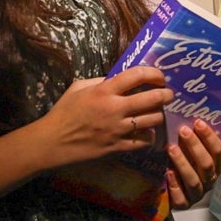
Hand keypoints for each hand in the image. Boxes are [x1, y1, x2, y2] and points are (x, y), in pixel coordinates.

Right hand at [39, 65, 174, 169]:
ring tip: (157, 112)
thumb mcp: (78, 87)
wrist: (52, 142)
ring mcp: (119, 130)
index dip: (155, 73)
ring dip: (159, 114)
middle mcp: (115, 108)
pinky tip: (146, 131)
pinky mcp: (119, 147)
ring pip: (154, 119)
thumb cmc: (63, 112)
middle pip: (154, 98)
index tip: (160, 76)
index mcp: (104, 91)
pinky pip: (145, 140)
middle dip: (166, 94)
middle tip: (168, 94)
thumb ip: (101, 81)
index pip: (137, 75)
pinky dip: (149, 135)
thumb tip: (120, 78)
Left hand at [165, 119, 220, 208]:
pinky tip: (168, 172)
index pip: (219, 151)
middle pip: (207, 164)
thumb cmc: (184, 164)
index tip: (198, 122)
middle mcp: (209, 180)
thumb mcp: (191, 152)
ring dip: (183, 163)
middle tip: (183, 130)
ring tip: (172, 148)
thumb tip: (186, 116)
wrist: (171, 193)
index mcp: (216, 166)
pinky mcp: (184, 205)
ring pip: (194, 180)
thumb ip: (192, 140)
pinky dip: (175, 184)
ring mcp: (197, 194)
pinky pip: (181, 198)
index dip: (210, 137)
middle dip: (195, 146)